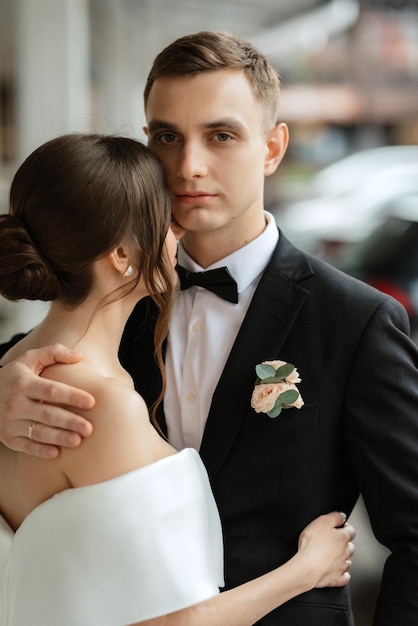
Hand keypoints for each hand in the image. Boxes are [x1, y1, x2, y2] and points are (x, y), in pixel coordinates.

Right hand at [0, 344, 94, 458]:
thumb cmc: (15, 376)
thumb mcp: (29, 359)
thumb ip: (54, 352)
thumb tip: (79, 356)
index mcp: (24, 383)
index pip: (51, 390)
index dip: (72, 396)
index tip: (92, 401)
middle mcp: (15, 403)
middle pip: (47, 414)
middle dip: (69, 421)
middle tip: (89, 428)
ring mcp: (10, 422)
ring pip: (38, 432)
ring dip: (58, 438)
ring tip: (78, 441)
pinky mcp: (7, 438)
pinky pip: (26, 446)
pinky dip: (40, 451)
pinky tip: (57, 453)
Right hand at [297, 511, 355, 587]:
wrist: (306, 567)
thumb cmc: (312, 544)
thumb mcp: (321, 521)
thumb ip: (334, 517)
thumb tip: (342, 516)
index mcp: (342, 538)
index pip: (351, 531)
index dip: (345, 527)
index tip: (340, 526)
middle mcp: (345, 552)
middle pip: (350, 547)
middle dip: (345, 543)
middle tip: (335, 541)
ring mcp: (341, 566)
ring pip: (348, 561)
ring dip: (343, 558)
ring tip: (334, 555)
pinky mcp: (336, 579)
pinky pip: (344, 577)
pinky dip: (343, 574)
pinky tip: (337, 570)